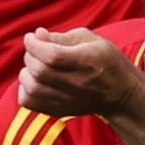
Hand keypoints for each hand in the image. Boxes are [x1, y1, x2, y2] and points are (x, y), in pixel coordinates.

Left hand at [17, 26, 143, 119]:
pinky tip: (33, 81)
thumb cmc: (106, 61)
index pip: (52, 56)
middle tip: (34, 50)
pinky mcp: (59, 111)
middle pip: (40, 71)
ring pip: (32, 88)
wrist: (120, 94)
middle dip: (30, 56)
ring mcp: (67, 100)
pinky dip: (24, 90)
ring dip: (26, 73)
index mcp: (87, 61)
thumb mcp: (91, 40)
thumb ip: (62, 37)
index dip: (35, 45)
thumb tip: (37, 34)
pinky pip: (30, 103)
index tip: (30, 37)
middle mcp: (77, 83)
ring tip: (33, 65)